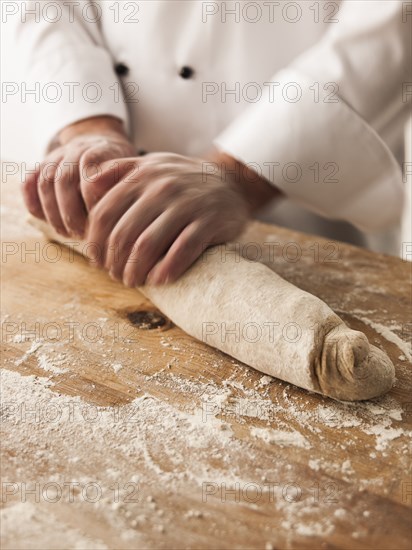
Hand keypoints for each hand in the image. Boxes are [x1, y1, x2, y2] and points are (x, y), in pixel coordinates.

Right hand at [22, 117, 134, 237]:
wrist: (102, 144)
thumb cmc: (121, 170)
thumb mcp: (132, 174)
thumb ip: (124, 187)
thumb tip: (113, 207)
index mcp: (102, 149)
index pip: (90, 172)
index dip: (92, 200)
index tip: (102, 220)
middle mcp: (76, 149)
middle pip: (64, 180)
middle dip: (71, 213)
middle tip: (81, 234)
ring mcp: (57, 156)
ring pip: (45, 183)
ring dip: (54, 213)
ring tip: (67, 233)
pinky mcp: (42, 166)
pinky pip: (29, 182)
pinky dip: (33, 202)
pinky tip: (45, 219)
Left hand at [85, 152, 249, 284]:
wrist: (231, 181)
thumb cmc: (182, 180)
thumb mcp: (150, 166)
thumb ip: (118, 170)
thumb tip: (87, 183)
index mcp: (141, 176)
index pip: (104, 214)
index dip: (96, 243)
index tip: (97, 261)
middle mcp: (161, 187)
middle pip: (123, 233)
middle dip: (114, 262)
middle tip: (116, 276)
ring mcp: (187, 204)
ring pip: (148, 244)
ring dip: (135, 270)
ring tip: (133, 281)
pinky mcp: (209, 221)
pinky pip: (182, 250)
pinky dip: (167, 269)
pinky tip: (159, 280)